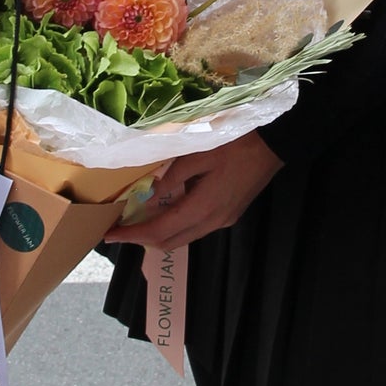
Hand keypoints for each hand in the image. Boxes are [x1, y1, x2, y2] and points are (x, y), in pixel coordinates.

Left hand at [105, 133, 283, 252]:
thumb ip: (173, 176)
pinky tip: (165, 211)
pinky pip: (195, 228)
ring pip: (183, 237)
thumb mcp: (199, 153)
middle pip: (170, 242)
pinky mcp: (229, 214)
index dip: (133, 236)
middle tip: (119, 229)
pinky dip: (175, 225)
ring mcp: (223, 220)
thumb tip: (150, 194)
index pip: (160, 231)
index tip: (110, 235)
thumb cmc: (236, 143)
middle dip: (142, 239)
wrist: (274, 143)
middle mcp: (213, 222)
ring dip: (159, 233)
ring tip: (137, 221)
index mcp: (204, 207)